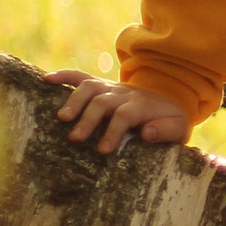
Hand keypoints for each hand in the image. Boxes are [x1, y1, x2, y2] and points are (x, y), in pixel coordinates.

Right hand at [47, 69, 190, 153]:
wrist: (169, 102)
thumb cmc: (170, 122)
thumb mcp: (179, 130)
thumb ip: (166, 131)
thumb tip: (146, 132)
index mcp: (142, 106)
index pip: (124, 115)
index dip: (113, 131)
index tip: (103, 150)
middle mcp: (124, 94)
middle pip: (103, 101)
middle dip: (89, 119)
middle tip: (76, 138)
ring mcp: (110, 88)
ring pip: (90, 87)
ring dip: (74, 100)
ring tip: (62, 118)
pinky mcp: (100, 86)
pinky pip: (81, 76)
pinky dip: (63, 76)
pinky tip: (46, 79)